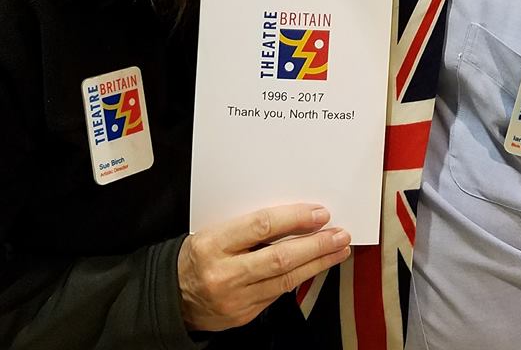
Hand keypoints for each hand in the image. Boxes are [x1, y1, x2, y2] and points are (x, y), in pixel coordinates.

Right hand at [177, 203, 350, 331]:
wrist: (173, 295)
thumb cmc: (198, 254)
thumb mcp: (214, 230)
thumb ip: (248, 225)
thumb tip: (293, 215)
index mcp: (213, 244)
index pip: (261, 226)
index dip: (294, 219)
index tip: (319, 213)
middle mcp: (224, 273)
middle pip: (280, 258)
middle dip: (315, 245)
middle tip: (339, 234)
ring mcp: (235, 299)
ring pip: (285, 280)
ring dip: (317, 263)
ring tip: (338, 249)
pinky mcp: (244, 316)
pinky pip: (278, 294)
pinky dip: (300, 278)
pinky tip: (315, 267)